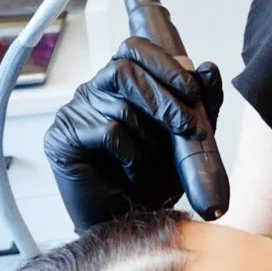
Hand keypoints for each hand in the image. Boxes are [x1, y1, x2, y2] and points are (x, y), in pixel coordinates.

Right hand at [44, 38, 222, 230]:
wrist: (131, 221)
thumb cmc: (154, 179)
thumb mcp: (188, 140)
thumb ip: (203, 104)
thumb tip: (208, 69)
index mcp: (123, 83)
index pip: (135, 49)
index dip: (164, 63)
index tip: (192, 90)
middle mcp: (96, 91)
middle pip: (126, 68)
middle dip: (164, 99)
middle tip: (187, 128)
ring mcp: (76, 111)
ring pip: (121, 104)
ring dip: (149, 136)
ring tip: (154, 161)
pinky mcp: (63, 137)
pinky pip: (107, 131)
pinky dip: (132, 154)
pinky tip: (133, 170)